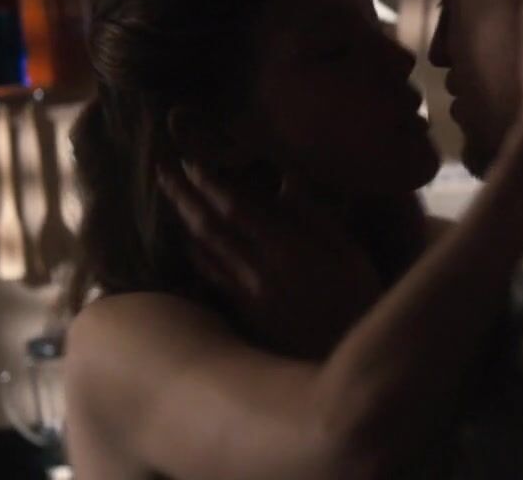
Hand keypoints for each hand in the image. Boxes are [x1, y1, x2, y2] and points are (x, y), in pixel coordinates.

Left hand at [156, 163, 383, 345]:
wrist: (349, 362)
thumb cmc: (361, 300)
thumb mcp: (350, 253)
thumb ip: (316, 216)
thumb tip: (287, 178)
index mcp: (290, 250)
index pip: (238, 208)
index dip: (211, 183)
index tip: (192, 160)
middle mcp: (261, 271)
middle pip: (211, 227)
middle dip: (184, 195)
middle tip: (162, 170)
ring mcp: (249, 296)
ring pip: (206, 251)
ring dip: (184, 221)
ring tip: (171, 196)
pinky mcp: (245, 315)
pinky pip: (213, 277)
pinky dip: (197, 255)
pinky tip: (190, 242)